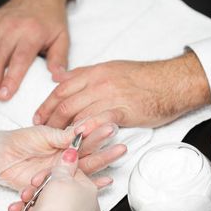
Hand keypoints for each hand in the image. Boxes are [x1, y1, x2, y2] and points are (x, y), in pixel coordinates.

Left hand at [0, 124, 125, 193]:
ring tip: (118, 156)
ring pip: (85, 169)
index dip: (97, 133)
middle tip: (122, 146)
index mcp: (61, 143)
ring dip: (102, 164)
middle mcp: (64, 158)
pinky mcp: (53, 185)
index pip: (83, 138)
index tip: (111, 126)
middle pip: (89, 155)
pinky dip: (90, 184)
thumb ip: (61, 135)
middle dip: (106, 150)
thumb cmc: (17, 141)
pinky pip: (73, 186)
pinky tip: (105, 182)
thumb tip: (80, 130)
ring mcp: (60, 172)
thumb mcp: (41, 134)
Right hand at [17, 148, 99, 210]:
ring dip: (31, 202)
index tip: (40, 177)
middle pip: (58, 189)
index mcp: (89, 190)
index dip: (52, 173)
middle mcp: (84, 206)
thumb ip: (65, 165)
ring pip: (48, 204)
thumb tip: (72, 152)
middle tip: (29, 191)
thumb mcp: (60, 180)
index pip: (71, 173)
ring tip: (21, 204)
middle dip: (37, 189)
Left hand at [33, 51, 210, 133]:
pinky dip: (86, 131)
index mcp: (95, 72)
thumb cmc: (144, 78)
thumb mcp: (110, 68)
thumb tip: (61, 77)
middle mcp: (99, 82)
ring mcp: (110, 95)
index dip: (47, 104)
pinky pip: (99, 121)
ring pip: (78, 113)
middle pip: (66, 102)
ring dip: (65, 130)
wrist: (171, 82)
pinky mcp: (122, 110)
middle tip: (43, 132)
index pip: (62, 88)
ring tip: (57, 142)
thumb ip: (85, 75)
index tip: (39, 116)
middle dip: (51, 119)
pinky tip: (78, 140)